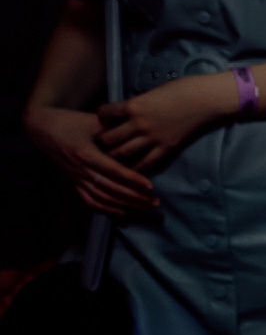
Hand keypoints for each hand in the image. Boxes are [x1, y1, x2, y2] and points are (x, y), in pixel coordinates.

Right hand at [23, 104, 157, 213]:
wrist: (41, 128)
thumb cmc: (70, 121)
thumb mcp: (92, 121)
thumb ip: (113, 129)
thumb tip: (137, 131)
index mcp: (87, 154)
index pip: (113, 171)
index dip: (132, 179)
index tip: (150, 186)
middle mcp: (81, 170)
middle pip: (111, 189)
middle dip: (134, 198)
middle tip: (155, 202)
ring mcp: (76, 178)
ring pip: (102, 198)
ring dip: (124, 205)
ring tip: (144, 207)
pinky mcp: (73, 182)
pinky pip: (88, 200)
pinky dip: (105, 209)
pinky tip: (121, 213)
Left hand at [97, 74, 234, 171]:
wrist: (208, 99)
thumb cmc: (185, 88)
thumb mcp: (155, 91)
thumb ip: (141, 102)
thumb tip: (132, 108)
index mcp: (134, 105)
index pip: (105, 113)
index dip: (102, 115)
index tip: (105, 117)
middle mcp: (138, 124)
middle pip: (108, 138)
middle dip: (103, 139)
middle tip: (104, 141)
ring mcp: (152, 138)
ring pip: (122, 153)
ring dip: (116, 155)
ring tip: (114, 156)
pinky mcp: (166, 147)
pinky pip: (146, 162)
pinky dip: (137, 167)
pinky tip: (132, 169)